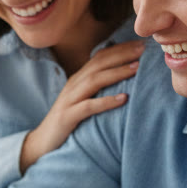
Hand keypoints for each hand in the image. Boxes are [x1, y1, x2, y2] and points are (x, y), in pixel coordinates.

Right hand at [20, 40, 145, 172]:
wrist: (42, 142)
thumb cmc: (68, 122)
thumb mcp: (83, 100)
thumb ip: (98, 88)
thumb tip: (123, 79)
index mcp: (78, 79)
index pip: (100, 57)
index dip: (120, 49)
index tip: (141, 44)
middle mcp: (74, 85)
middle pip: (99, 64)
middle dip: (122, 55)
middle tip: (143, 49)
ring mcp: (69, 100)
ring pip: (94, 80)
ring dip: (116, 72)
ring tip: (137, 68)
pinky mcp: (67, 116)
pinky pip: (88, 107)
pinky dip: (106, 102)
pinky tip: (123, 99)